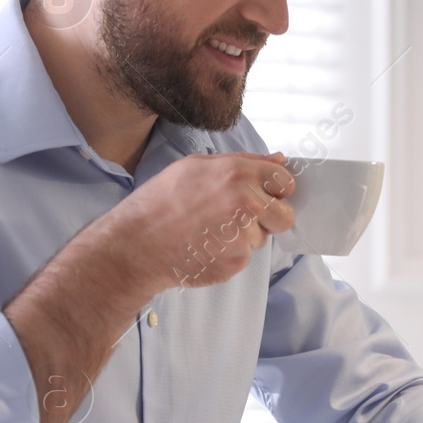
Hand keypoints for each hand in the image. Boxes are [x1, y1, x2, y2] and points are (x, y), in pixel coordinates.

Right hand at [105, 151, 294, 291]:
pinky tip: (205, 247)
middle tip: (239, 218)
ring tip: (209, 231)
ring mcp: (243, 236)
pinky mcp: (236, 262)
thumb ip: (244, 162)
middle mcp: (245, 203)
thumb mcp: (197, 166)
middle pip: (284, 216)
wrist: (137, 245)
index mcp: (237, 173)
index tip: (265, 195)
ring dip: (243, 237)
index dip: (276, 190)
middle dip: (270, 219)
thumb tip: (279, 160)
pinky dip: (229, 254)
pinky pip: (244, 257)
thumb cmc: (160, 202)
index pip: (285, 181)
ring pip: (261, 238)